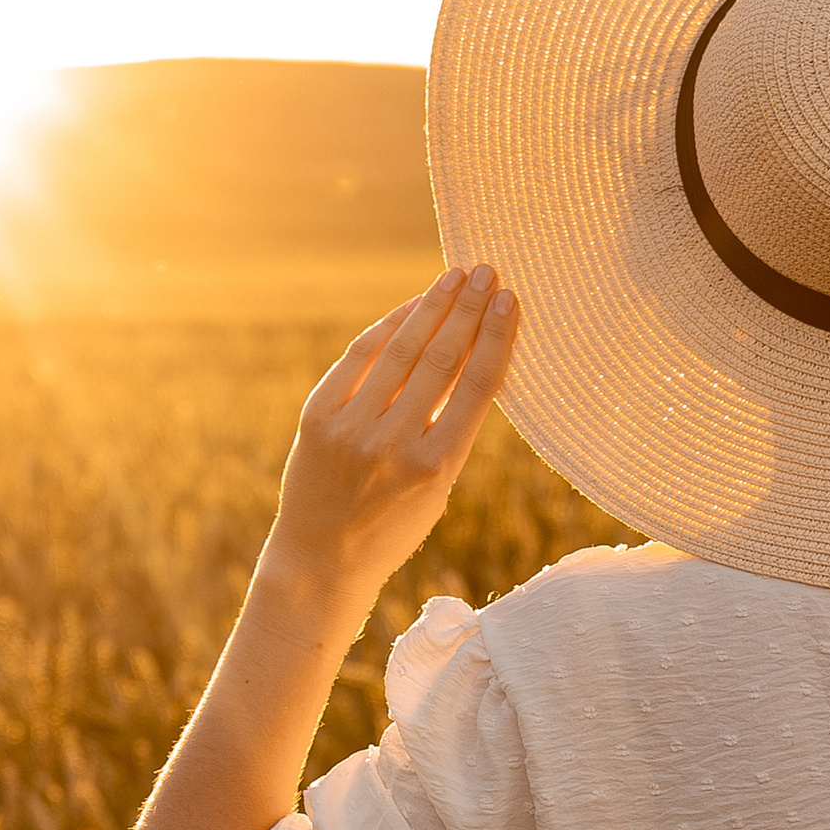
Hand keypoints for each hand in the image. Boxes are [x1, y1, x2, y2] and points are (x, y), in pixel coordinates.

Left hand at [264, 267, 520, 609]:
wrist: (321, 558)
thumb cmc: (393, 525)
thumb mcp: (439, 488)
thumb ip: (452, 428)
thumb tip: (471, 353)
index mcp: (436, 466)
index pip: (476, 386)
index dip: (496, 337)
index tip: (511, 301)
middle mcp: (394, 444)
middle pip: (441, 358)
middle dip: (468, 309)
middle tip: (488, 271)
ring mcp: (352, 427)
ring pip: (400, 349)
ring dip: (432, 306)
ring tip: (456, 277)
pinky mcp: (317, 415)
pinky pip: (360, 356)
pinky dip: (389, 326)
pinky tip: (412, 306)